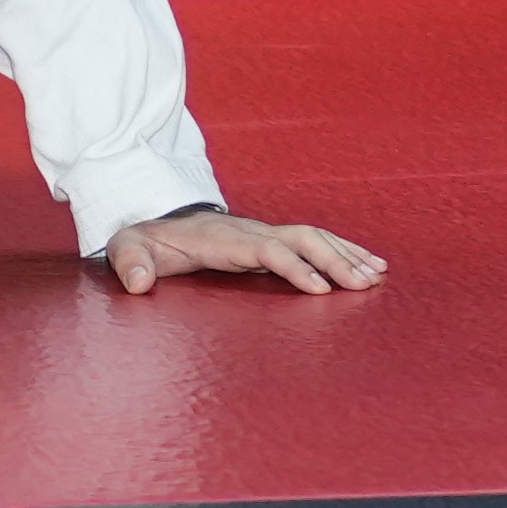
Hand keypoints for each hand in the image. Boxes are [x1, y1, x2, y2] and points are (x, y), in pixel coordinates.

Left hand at [107, 206, 384, 296]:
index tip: (319, 289)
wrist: (153, 218)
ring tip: (377, 275)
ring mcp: (263, 233)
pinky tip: (366, 265)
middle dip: (334, 260)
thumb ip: (131, 263)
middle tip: (365, 284)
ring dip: (346, 254)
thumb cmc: (145, 240)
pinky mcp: (270, 241)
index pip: (266, 249)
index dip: (292, 266)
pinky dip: (342, 251)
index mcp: (223, 238)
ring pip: (313, 237)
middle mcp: (250, 231)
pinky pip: (312, 242)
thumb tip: (138, 283)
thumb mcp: (128, 248)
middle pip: (300, 238)